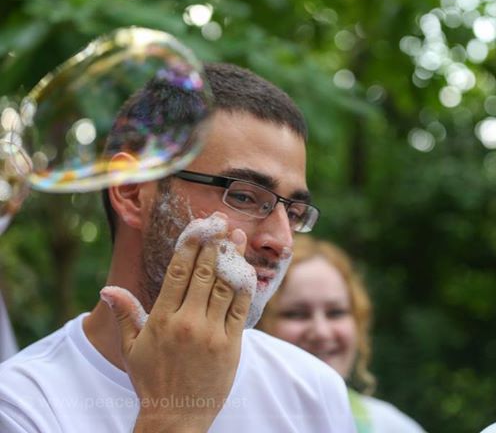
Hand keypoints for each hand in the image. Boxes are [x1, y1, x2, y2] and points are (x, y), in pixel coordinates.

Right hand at [101, 213, 251, 432]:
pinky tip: (246, 268)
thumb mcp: (132, 347)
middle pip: (204, 273)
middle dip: (213, 243)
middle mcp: (187, 321)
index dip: (190, 245)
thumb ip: (125, 314)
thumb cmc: (152, 380)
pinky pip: (241, 308)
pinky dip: (244, 286)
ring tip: (237, 236)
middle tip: (221, 221)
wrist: (177, 416)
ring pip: (225, 286)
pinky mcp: (231, 344)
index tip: (199, 226)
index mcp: (162, 318)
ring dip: (232, 258)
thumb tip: (108, 288)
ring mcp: (211, 333)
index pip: (177, 272)